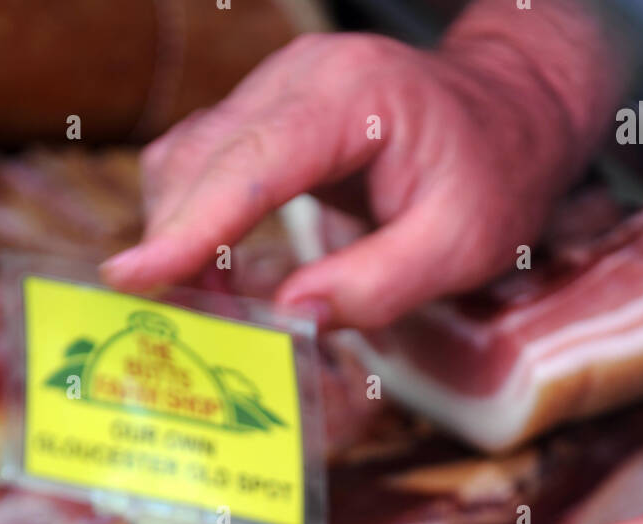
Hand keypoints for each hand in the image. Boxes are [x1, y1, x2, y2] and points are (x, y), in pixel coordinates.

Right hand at [101, 2, 636, 327]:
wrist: (511, 116)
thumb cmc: (494, 178)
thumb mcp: (461, 246)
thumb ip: (379, 284)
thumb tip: (290, 316)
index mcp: (349, 99)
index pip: (248, 164)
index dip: (188, 227)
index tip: (132, 279)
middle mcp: (299, 78)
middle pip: (200, 158)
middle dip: (174, 245)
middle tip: (174, 326)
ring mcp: (278, 90)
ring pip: (190, 159)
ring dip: (181, 238)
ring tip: (202, 311)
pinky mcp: (269, 116)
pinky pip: (208, 166)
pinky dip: (197, 224)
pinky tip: (214, 278)